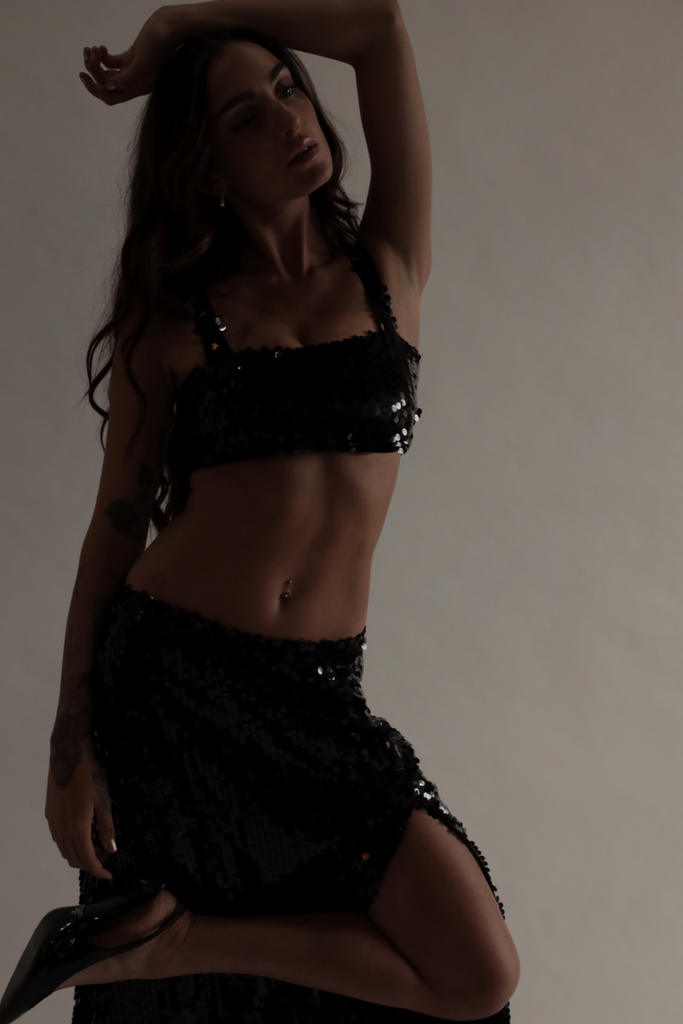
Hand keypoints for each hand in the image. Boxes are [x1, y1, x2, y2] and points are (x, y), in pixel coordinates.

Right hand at [45, 745, 115, 880]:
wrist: (68, 757)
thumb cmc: (90, 777)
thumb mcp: (104, 801)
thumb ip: (107, 827)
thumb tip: (111, 849)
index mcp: (76, 828)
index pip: (86, 859)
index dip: (98, 870)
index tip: (109, 874)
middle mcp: (61, 829)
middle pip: (73, 858)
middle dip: (90, 863)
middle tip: (105, 856)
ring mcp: (53, 822)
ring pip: (64, 849)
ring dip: (79, 853)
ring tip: (96, 844)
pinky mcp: (50, 815)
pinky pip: (58, 838)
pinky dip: (70, 843)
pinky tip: (82, 833)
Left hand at [79, 9, 178, 105]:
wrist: (169, 26)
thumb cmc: (157, 45)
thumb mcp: (142, 64)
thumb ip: (124, 80)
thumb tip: (106, 88)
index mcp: (138, 88)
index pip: (111, 98)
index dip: (95, 90)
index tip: (84, 76)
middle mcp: (134, 82)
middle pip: (106, 84)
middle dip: (94, 69)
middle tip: (89, 51)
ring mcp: (132, 70)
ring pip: (107, 73)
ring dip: (96, 62)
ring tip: (91, 48)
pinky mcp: (131, 57)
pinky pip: (111, 62)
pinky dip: (103, 56)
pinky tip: (101, 46)